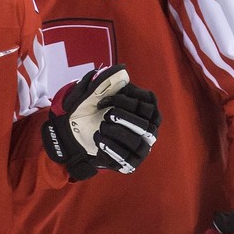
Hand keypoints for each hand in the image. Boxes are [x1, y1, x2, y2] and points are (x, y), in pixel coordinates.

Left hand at [42, 64, 160, 179]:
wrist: (82, 136)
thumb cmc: (96, 111)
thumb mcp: (99, 94)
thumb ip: (109, 81)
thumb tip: (119, 71)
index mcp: (149, 110)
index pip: (149, 102)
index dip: (127, 99)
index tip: (105, 99)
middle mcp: (151, 129)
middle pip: (146, 122)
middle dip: (124, 116)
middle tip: (106, 114)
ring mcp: (143, 147)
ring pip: (138, 140)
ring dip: (117, 131)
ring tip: (102, 126)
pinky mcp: (132, 162)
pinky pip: (126, 157)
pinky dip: (111, 146)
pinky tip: (98, 138)